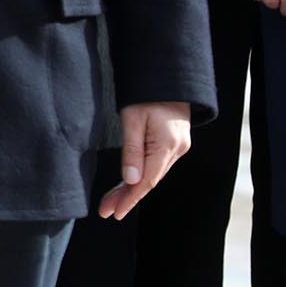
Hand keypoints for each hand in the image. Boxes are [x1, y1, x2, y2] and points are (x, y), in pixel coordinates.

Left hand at [97, 102, 192, 219]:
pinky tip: (130, 183)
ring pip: (153, 174)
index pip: (147, 181)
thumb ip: (131, 150)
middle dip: (127, 197)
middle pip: (150, 180)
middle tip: (106, 211)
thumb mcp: (132, 118)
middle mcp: (177, 150)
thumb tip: (131, 181)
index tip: (114, 212)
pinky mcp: (175, 142)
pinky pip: (157, 164)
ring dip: (133, 188)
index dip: (130, 199)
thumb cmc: (146, 92)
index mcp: (167, 145)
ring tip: (112, 201)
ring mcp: (179, 147)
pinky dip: (142, 175)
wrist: (168, 74)